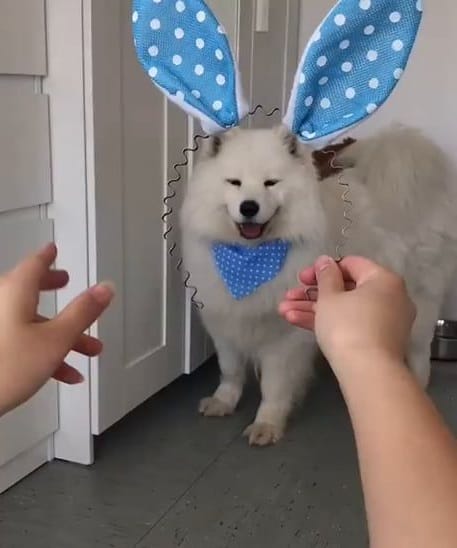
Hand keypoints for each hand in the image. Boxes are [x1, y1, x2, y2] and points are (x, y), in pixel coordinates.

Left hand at [0, 243, 113, 414]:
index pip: (34, 264)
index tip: (53, 250)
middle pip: (29, 290)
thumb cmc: (5, 368)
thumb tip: (105, 288)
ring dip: (61, 335)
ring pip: (31, 323)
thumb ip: (82, 312)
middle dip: (55, 292)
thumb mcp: (55, 339)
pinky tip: (65, 374)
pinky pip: (20, 342)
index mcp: (14, 292)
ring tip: (88, 351)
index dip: (48, 257)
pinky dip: (43, 351)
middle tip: (65, 283)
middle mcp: (0, 304)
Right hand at [279, 256, 415, 371]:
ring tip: (283, 311)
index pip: (351, 265)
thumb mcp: (329, 297)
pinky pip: (350, 324)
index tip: (301, 278)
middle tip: (289, 296)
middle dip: (312, 293)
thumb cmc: (347, 325)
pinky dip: (327, 322)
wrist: (367, 373)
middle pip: (345, 288)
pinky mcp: (376, 341)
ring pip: (344, 308)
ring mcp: (383, 321)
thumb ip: (325, 276)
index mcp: (383, 280)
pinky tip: (296, 321)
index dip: (322, 269)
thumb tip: (325, 261)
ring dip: (312, 308)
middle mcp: (389, 297)